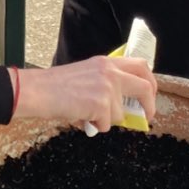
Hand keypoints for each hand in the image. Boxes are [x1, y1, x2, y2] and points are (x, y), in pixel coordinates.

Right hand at [13, 56, 156, 131]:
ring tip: (86, 114)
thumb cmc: (54, 86)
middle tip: (146, 114)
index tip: (149, 94)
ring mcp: (107, 87)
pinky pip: (107, 124)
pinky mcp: (102, 104)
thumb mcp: (86, 75)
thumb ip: (106, 85)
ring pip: (121, 113)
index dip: (150, 81)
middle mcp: (110, 72)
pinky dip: (95, 126)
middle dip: (149, 103)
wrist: (38, 91)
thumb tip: (123, 108)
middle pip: (145, 86)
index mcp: (106, 62)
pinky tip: (80, 117)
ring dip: (106, 119)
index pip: (140, 65)